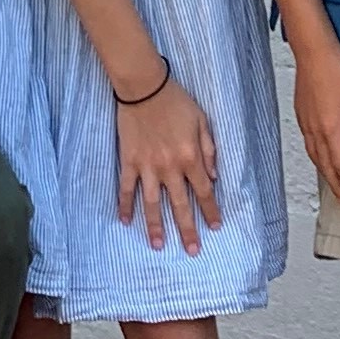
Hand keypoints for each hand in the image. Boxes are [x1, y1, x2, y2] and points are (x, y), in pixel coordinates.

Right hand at [114, 78, 221, 252]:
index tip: (214, 227)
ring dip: (155, 226)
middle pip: (180, 204)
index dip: (210, 211)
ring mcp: (147, 166)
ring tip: (159, 246)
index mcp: (190, 156)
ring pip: (152, 203)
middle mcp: (170, 167)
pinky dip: (125, 205)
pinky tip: (125, 221)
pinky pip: (126, 188)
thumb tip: (213, 177)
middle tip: (192, 251)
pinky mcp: (129, 161)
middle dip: (187, 229)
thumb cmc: (175, 101)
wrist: (144, 87)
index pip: (204, 191)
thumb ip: (209, 149)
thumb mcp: (202, 121)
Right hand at [292, 36, 339, 205]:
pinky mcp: (301, 111)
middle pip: (325, 165)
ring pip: (314, 155)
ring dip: (324, 171)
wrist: (312, 49)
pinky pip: (308, 142)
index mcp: (331, 129)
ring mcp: (306, 121)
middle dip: (335, 184)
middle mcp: (315, 129)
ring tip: (331, 181)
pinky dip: (315, 155)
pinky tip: (319, 152)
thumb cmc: (336, 68)